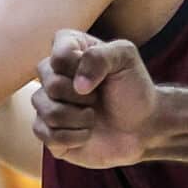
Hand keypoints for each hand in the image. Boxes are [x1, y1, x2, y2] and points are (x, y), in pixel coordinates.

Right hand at [32, 31, 157, 168]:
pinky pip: (48, 136)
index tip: (103, 75)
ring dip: (80, 119)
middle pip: (51, 85)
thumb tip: (77, 86)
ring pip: (47, 112)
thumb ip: (99, 56)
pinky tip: (86, 133)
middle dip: (83, 97)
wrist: (142, 126)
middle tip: (97, 98)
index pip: (58, 56)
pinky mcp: (46, 131)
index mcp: (66, 49)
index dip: (81, 70)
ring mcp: (46, 104)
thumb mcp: (125, 57)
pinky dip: (75, 138)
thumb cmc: (132, 88)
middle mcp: (51, 75)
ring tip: (92, 117)